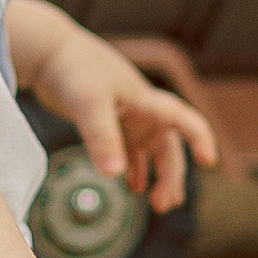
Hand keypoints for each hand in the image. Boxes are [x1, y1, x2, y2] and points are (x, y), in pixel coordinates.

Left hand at [17, 13, 221, 212]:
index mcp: (146, 102)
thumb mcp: (89, 105)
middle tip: (165, 205)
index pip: (185, 121)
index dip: (200, 140)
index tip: (208, 162)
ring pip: (151, 150)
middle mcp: (142, 110)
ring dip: (156, 175)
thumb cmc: (72, 70)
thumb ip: (101, 138)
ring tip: (156, 203)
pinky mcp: (108, 119)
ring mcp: (126, 115)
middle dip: (171, 176)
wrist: (49, 51)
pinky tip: (131, 185)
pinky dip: (134, 167)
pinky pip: (129, 148)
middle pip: (168, 147)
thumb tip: (114, 175)